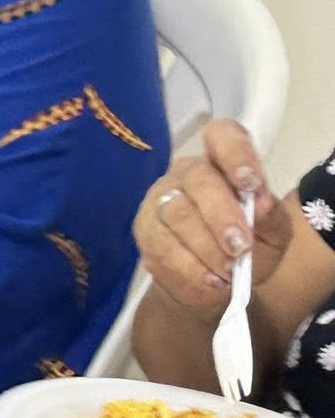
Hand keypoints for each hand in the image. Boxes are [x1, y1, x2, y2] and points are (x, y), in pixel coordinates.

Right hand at [134, 118, 288, 318]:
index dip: (235, 153)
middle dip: (220, 215)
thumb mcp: (273, 236)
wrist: (216, 281)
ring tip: (228, 272)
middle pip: (197, 179)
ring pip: (175, 213)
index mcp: (223, 165)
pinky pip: (162, 245)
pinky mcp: (144, 229)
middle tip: (240, 248)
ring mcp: (159, 199)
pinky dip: (190, 268)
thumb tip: (261, 202)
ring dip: (206, 247)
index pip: (222, 136)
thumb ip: (272, 219)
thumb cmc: (248, 248)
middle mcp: (187, 174)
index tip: (249, 183)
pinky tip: (209, 279)